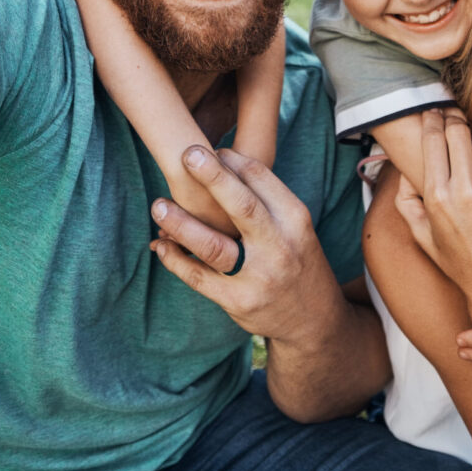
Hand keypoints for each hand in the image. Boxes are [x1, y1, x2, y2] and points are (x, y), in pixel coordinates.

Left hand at [150, 145, 338, 344]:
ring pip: (213, 246)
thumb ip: (264, 197)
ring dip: (181, 224)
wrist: (313, 319)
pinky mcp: (238, 301)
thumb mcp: (294, 225)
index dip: (230, 160)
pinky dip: (176, 260)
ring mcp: (258, 276)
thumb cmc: (295, 257)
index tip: (207, 151)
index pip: (260, 178)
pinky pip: (199, 278)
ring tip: (158, 206)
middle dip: (213, 178)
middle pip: (242, 206)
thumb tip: (219, 160)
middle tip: (188, 155)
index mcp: (294, 217)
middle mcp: (279, 245)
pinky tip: (161, 245)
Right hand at [395, 111, 471, 310]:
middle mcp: (466, 191)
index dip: (432, 120)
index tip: (434, 115)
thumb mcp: (421, 235)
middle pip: (458, 130)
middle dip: (453, 122)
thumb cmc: (458, 260)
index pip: (434, 138)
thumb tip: (403, 170)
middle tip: (453, 122)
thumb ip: (405, 200)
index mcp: (438, 197)